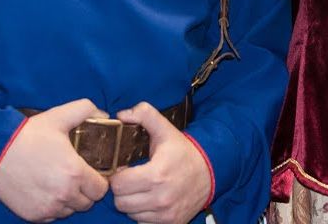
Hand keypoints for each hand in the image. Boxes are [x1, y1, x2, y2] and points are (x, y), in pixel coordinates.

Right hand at [0, 99, 110, 221]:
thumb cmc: (28, 134)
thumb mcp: (59, 116)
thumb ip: (87, 110)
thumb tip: (104, 116)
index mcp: (75, 173)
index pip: (101, 189)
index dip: (99, 180)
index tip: (91, 172)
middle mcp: (64, 195)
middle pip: (87, 202)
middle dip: (85, 190)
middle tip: (76, 176)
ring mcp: (48, 207)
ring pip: (70, 210)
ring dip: (69, 200)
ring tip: (60, 182)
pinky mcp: (33, 215)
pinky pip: (52, 216)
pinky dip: (53, 207)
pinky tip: (46, 190)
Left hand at [110, 102, 211, 223]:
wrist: (210, 171)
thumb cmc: (183, 151)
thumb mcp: (165, 128)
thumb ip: (143, 114)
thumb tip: (121, 115)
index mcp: (157, 174)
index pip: (118, 184)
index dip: (117, 175)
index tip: (124, 169)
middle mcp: (161, 197)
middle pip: (121, 202)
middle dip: (122, 190)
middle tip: (130, 180)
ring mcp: (166, 213)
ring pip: (130, 214)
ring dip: (132, 202)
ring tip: (140, 189)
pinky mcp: (171, 223)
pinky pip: (143, 222)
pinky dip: (143, 213)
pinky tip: (149, 200)